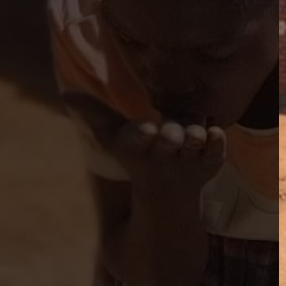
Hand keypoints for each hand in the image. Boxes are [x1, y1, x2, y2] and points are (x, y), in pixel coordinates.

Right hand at [63, 94, 224, 205]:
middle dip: (171, 134)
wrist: (167, 192)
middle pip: (168, 139)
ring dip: (195, 137)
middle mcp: (163, 153)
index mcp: (137, 146)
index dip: (141, 134)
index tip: (147, 129)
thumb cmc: (137, 153)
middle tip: (171, 132)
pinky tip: (216, 132)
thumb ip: (92, 114)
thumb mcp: (112, 136)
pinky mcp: (209, 163)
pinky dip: (218, 144)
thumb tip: (67, 94)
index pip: (135, 138)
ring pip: (194, 144)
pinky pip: (216, 153)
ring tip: (196, 132)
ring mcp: (188, 160)